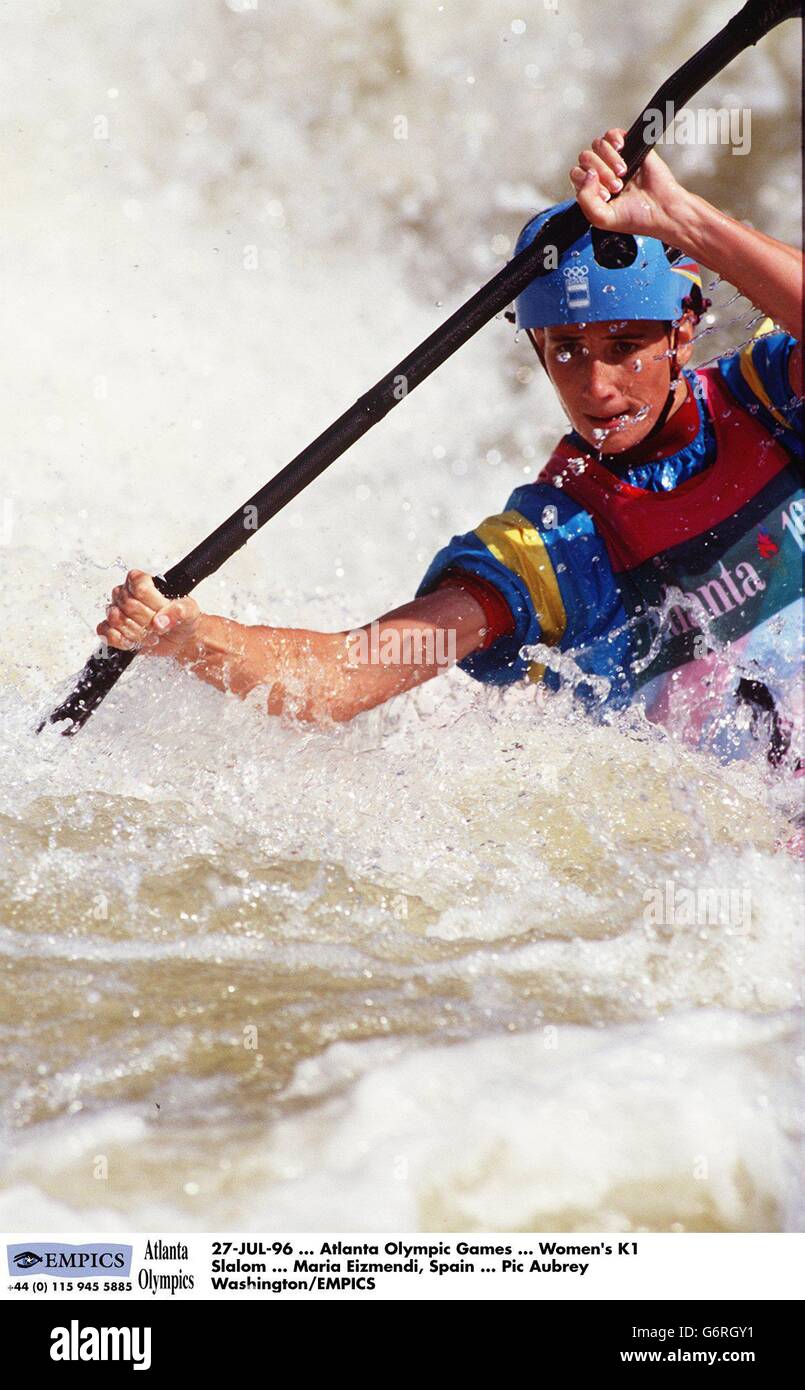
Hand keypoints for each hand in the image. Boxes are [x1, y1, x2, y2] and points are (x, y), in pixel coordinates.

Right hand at [97, 569, 200, 654]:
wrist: (179, 638)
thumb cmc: (181, 620)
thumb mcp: (189, 612)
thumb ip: (179, 611)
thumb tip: (161, 620)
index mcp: (142, 581)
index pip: (139, 587)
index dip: (153, 604)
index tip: (162, 610)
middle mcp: (125, 593)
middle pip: (129, 606)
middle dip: (147, 622)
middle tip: (159, 628)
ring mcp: (115, 610)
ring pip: (116, 619)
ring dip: (137, 633)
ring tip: (150, 635)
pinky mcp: (110, 628)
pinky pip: (105, 632)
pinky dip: (121, 641)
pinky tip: (133, 642)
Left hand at [570, 126, 686, 238]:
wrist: (662, 209)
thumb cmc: (636, 217)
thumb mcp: (602, 219)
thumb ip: (585, 200)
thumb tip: (588, 175)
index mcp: (592, 190)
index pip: (577, 175)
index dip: (588, 183)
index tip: (605, 195)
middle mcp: (601, 173)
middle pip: (585, 158)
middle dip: (601, 172)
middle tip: (617, 186)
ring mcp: (614, 160)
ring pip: (597, 146)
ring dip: (609, 159)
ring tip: (623, 173)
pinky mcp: (629, 148)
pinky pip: (611, 134)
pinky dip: (614, 139)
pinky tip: (621, 151)